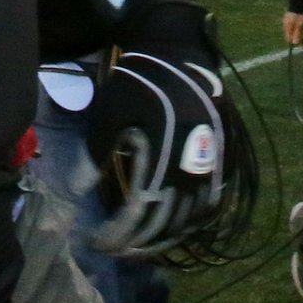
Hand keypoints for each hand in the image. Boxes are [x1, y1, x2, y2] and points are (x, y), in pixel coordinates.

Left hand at [85, 0, 239, 256]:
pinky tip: (173, 227)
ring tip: (140, 246)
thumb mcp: (109, 113)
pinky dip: (192, 222)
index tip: (97, 242)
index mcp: (164, 157)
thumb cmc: (138, 80)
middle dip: (139, 242)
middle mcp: (194, 168)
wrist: (178, 51)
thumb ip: (96, 154)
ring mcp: (213, 165)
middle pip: (168, 222)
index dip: (119, 234)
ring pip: (192, 219)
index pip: (141, 212)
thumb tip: (80, 191)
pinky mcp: (223, 159)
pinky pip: (212, 203)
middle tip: (114, 251)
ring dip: (165, 237)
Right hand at [283, 11, 302, 45]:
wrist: (301, 1)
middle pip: (290, 34)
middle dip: (296, 37)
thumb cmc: (301, 14)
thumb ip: (297, 33)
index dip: (294, 42)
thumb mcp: (301, 25)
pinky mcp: (291, 16)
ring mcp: (288, 19)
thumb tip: (294, 43)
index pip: (288, 38)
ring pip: (292, 29)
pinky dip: (297, 27)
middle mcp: (286, 23)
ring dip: (298, 32)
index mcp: (287, 26)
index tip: (301, 43)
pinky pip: (293, 25)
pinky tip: (302, 25)